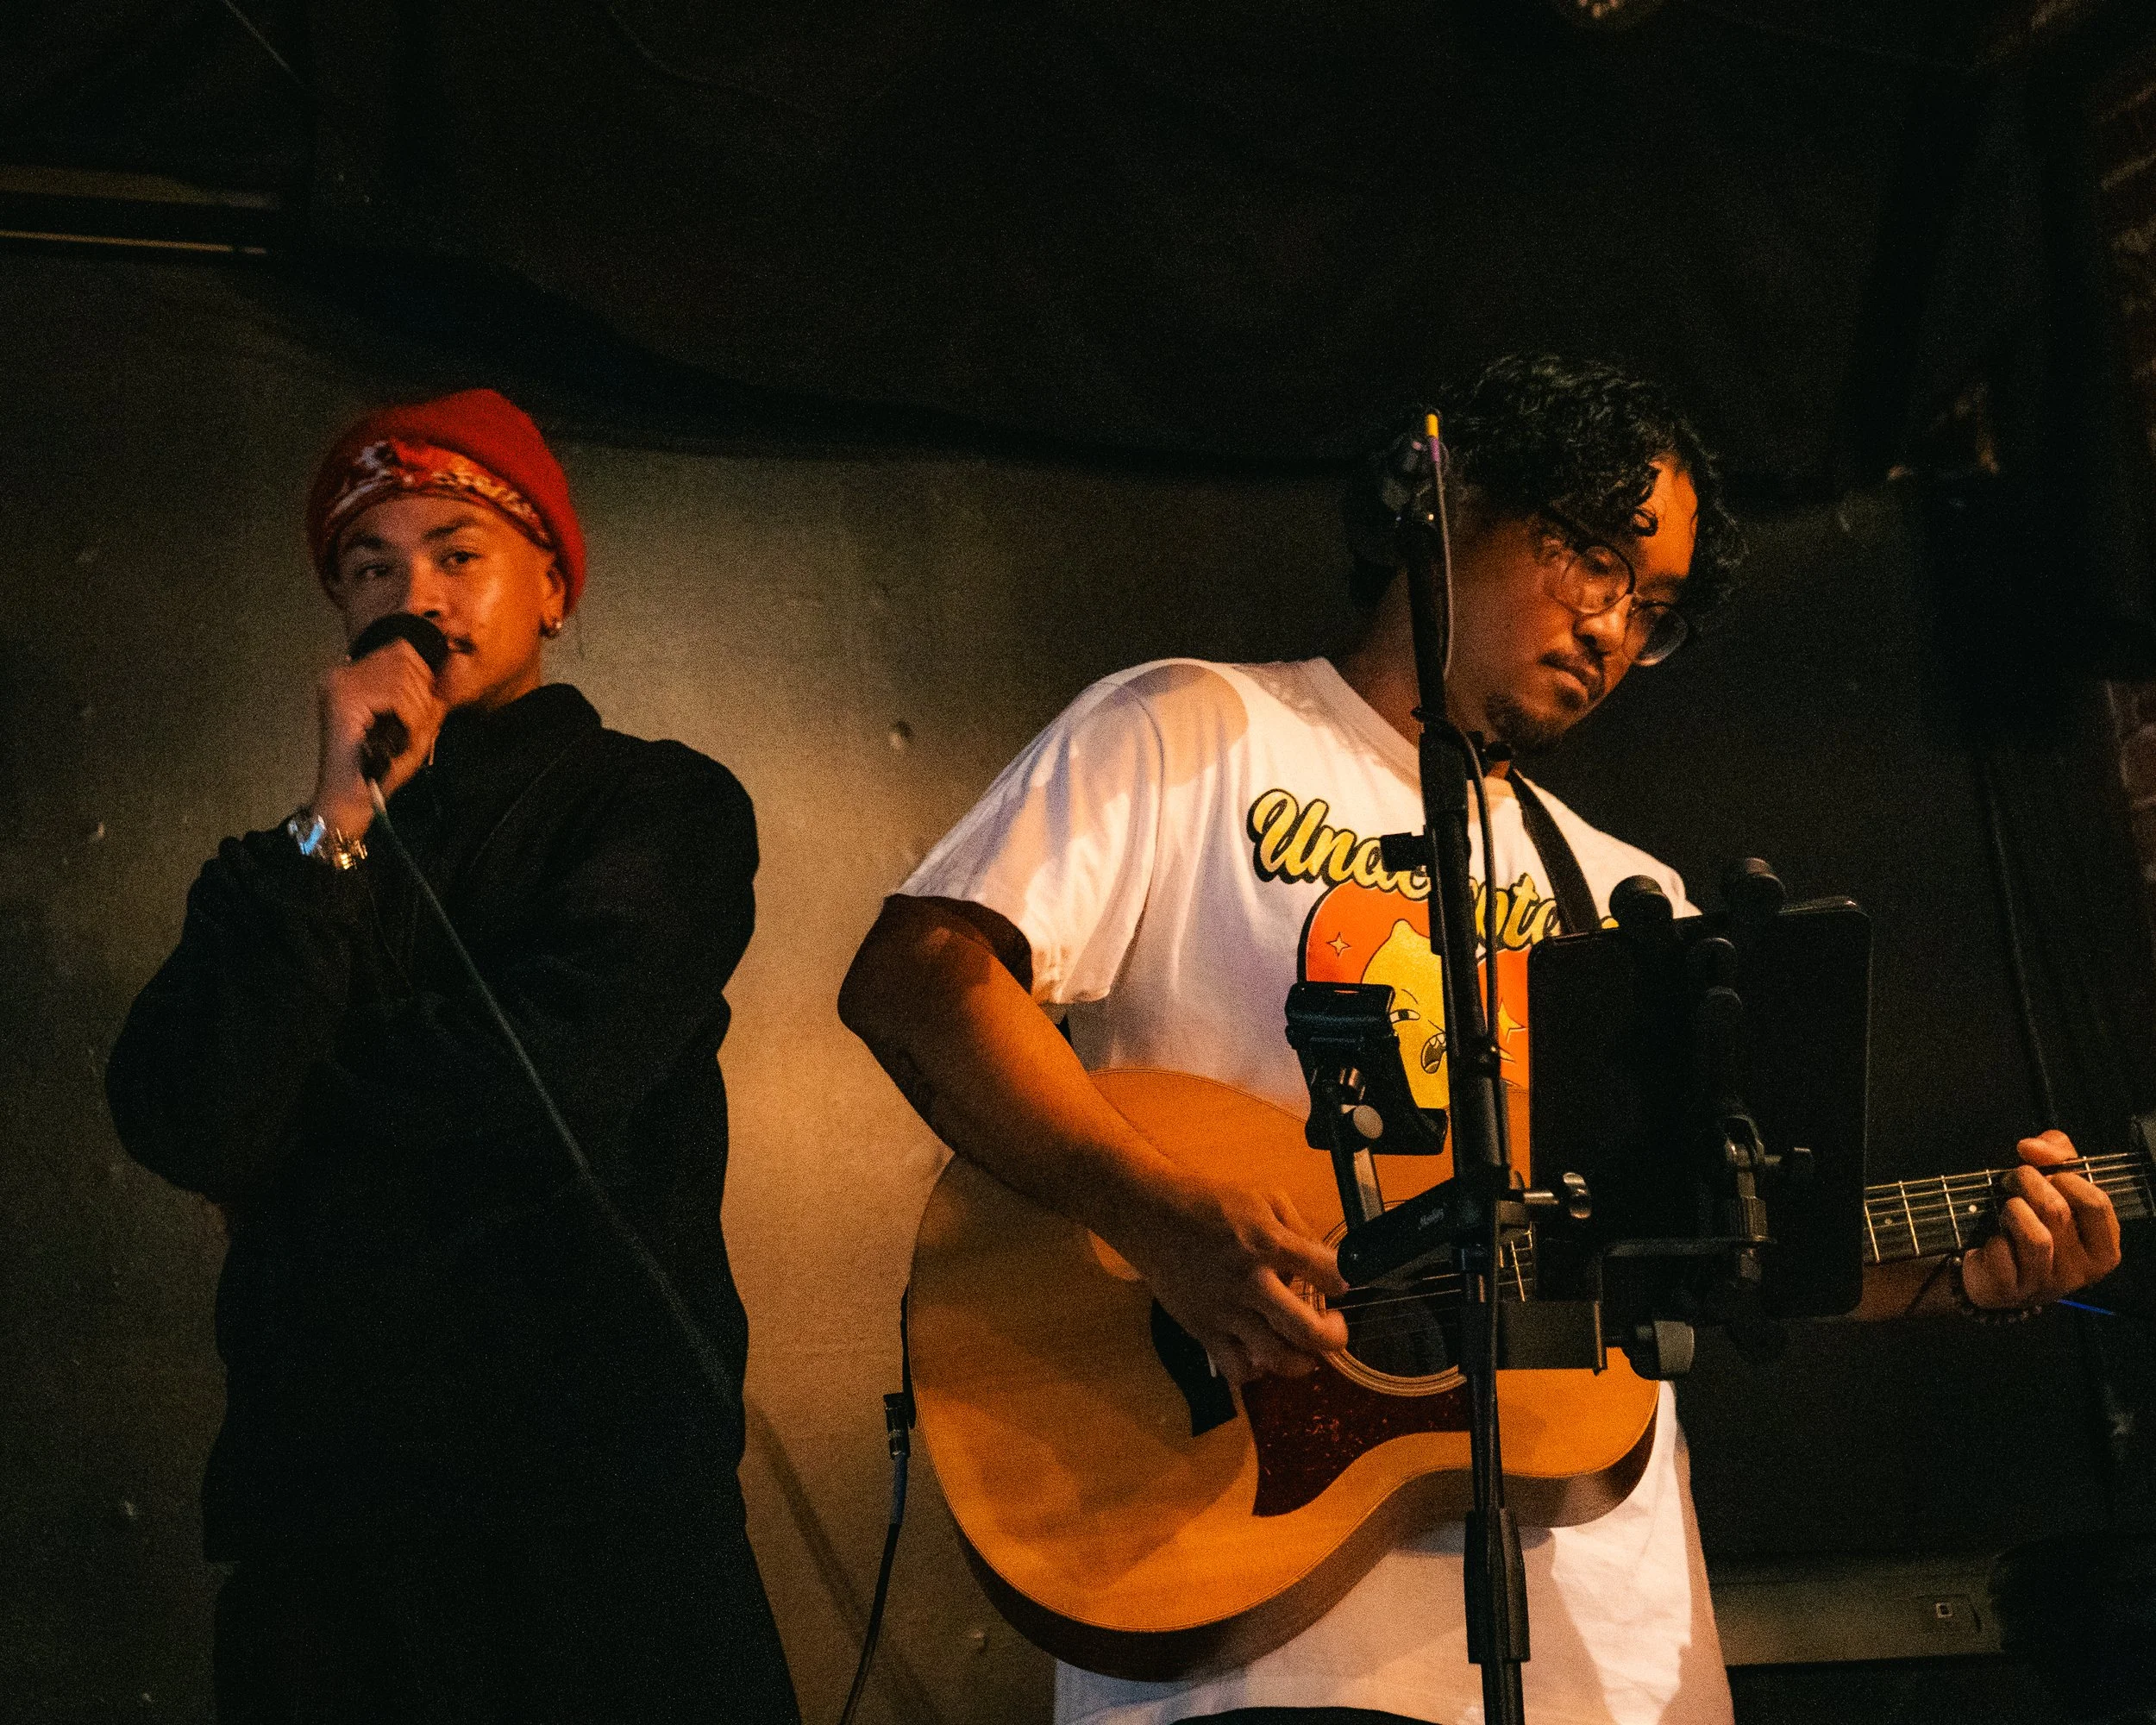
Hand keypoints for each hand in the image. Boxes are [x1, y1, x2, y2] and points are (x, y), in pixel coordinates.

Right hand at [310, 640, 446, 835]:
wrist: (351, 799)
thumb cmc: (382, 767)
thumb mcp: (415, 723)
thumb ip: (430, 694)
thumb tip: (451, 664)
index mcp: (356, 674)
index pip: (403, 649)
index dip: (424, 678)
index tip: (422, 710)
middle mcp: (343, 672)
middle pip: (404, 656)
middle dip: (421, 695)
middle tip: (410, 727)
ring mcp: (339, 682)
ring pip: (403, 675)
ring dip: (416, 711)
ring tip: (401, 735)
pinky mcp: (342, 698)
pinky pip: (396, 695)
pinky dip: (408, 718)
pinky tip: (396, 737)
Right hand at [1113, 1172, 1349, 1384]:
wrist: (1152, 1216)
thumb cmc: (1211, 1202)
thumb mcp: (1264, 1197)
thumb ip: (1299, 1228)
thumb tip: (1326, 1263)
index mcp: (1269, 1243)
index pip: (1327, 1273)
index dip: (1343, 1282)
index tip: (1340, 1286)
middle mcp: (1251, 1282)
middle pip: (1308, 1331)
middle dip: (1334, 1336)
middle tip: (1335, 1329)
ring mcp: (1225, 1310)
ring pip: (1277, 1357)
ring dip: (1302, 1361)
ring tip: (1305, 1351)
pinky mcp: (1202, 1329)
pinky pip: (1238, 1369)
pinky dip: (1258, 1371)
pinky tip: (1262, 1355)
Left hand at [1961, 1130, 2121, 1309]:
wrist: (1993, 1274)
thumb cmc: (2033, 1224)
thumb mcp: (2055, 1187)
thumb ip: (2057, 1155)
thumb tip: (2032, 1146)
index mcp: (2102, 1248)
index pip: (2096, 1203)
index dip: (2066, 1177)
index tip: (2045, 1171)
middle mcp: (2081, 1271)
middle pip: (2058, 1212)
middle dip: (2029, 1183)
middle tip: (2013, 1180)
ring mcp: (2045, 1284)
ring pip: (2034, 1235)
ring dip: (2012, 1209)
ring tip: (2007, 1208)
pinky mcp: (2010, 1290)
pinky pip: (2001, 1253)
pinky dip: (1993, 1238)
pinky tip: (1995, 1239)